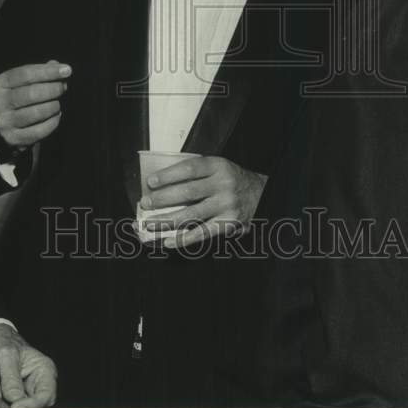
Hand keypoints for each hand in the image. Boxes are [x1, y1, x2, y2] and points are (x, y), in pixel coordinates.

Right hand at [0, 60, 70, 149]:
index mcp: (0, 84)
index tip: (66, 70)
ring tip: (57, 103)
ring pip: (36, 112)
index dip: (48, 71)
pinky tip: (56, 116)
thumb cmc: (19, 99)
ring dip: (53, 106)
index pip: (25, 74)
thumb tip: (58, 67)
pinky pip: (39, 131)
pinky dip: (52, 122)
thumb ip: (41, 73)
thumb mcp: (24, 82)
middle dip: (53, 89)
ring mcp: (4, 122)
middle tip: (63, 88)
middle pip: (31, 93)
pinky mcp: (13, 138)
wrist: (3, 127)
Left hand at [0, 322, 56, 407]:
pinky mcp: (9, 402)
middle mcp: (36, 386)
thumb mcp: (5, 355)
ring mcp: (23, 396)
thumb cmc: (0, 342)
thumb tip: (15, 400)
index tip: (15, 406)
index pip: (46, 394)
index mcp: (43, 371)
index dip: (33, 404)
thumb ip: (11, 377)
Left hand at [140, 155, 266, 248]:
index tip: (151, 182)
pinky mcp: (228, 223)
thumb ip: (197, 172)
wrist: (261, 194)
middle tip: (145, 203)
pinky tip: (168, 242)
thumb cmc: (230, 180)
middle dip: (162, 199)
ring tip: (150, 224)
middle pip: (187, 192)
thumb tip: (162, 185)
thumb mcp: (218, 168)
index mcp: (218, 166)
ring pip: (191, 214)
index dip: (168, 175)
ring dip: (167, 220)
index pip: (189, 169)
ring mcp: (226, 205)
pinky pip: (202, 233)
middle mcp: (223, 184)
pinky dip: (183, 239)